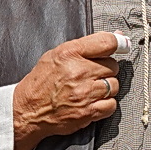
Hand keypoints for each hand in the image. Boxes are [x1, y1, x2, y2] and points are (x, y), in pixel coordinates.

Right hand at [12, 33, 119, 149]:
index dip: (119, 43)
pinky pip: (111, 105)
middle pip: (113, 66)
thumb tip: (118, 37)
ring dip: (106, 88)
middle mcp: (78, 72)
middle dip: (105, 70)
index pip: (106, 42)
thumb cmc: (42, 82)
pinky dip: (105, 104)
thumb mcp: (58, 54)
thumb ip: (88, 45)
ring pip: (114, 86)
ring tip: (90, 89)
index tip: (123, 45)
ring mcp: (84, 93)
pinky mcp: (88, 112)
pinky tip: (93, 102)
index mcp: (69, 53)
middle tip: (91, 74)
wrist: (28, 110)